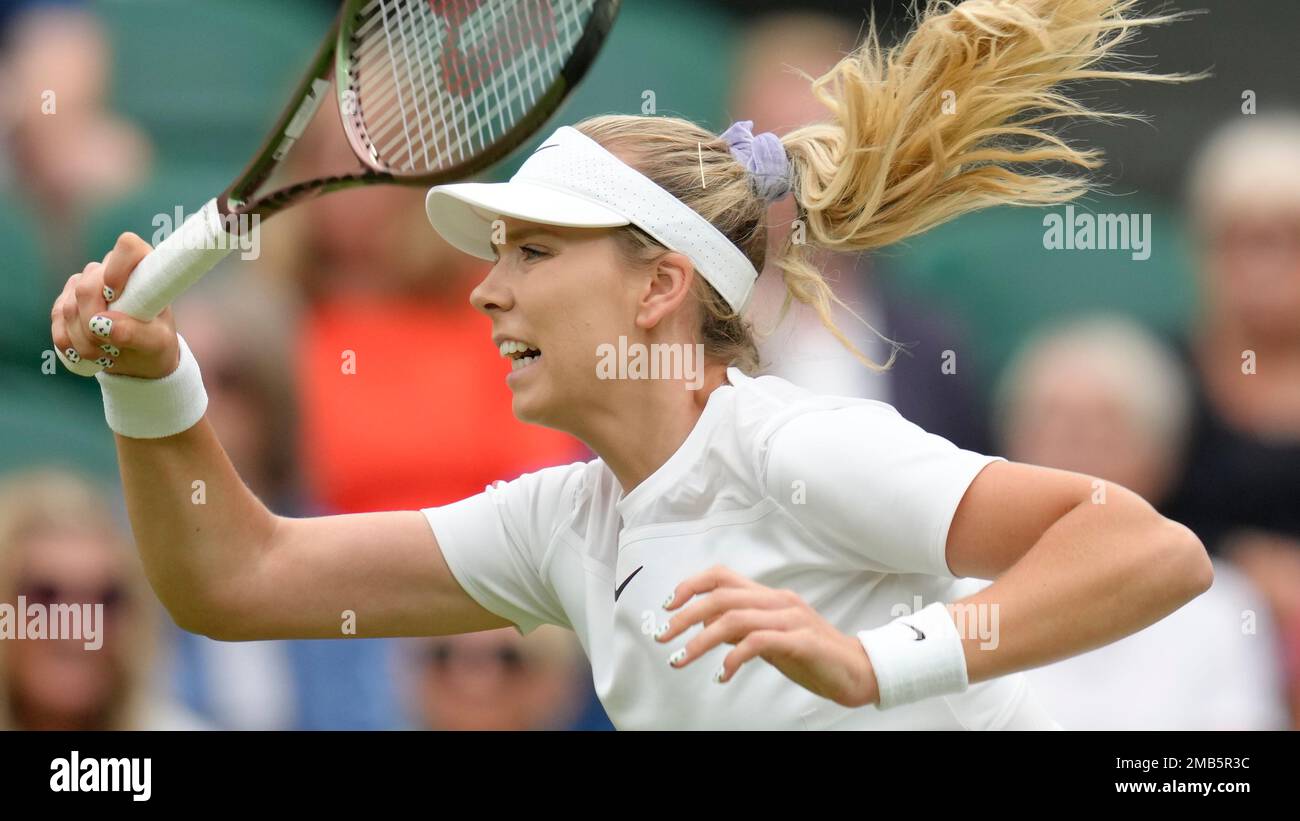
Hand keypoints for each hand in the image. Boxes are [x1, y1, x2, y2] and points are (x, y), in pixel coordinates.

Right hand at [50, 232, 179, 378]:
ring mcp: (85, 282)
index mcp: (141, 269)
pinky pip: (57, 318)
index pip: (128, 247)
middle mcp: (110, 269)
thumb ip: (136, 333)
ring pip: (69, 307)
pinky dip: (69, 341)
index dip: (118, 268)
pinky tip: (88, 352)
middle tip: (111, 346)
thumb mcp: (156, 343)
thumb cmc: (155, 343)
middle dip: (94, 323)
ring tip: (106, 353)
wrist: (139, 358)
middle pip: (88, 287)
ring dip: (84, 339)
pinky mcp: (66, 299)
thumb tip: (104, 325)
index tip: (116, 295)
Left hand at [656, 564, 878, 707]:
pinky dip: (733, 658)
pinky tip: (722, 675)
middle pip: (721, 597)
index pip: (722, 576)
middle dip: (685, 617)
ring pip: (734, 619)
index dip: (690, 586)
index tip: (667, 606)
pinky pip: (758, 643)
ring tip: (681, 659)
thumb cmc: (813, 656)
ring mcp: (791, 619)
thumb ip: (743, 629)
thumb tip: (707, 626)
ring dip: (700, 641)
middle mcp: (778, 601)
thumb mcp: (770, 640)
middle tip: (663, 638)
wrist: (858, 672)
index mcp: (769, 597)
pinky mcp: (802, 642)